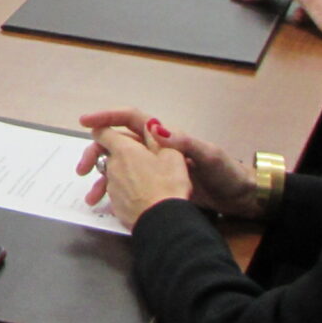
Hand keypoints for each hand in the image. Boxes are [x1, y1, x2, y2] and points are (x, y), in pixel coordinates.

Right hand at [84, 109, 266, 218]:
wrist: (240, 199)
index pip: (130, 119)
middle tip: (81, 168)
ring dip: (101, 178)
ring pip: (118, 168)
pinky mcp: (157, 188)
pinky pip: (127, 187)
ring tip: (91, 195)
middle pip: (117, 143)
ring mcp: (155, 169)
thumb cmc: (227, 174)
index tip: (85, 122)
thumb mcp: (209, 156)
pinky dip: (113, 194)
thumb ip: (185, 143)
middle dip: (95, 152)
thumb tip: (158, 128)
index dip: (107, 117)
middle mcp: (156, 150)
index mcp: (166, 137)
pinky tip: (105, 205)